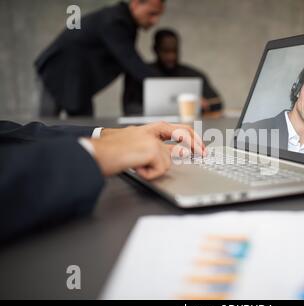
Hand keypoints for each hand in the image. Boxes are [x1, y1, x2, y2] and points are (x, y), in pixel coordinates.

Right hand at [90, 122, 205, 179]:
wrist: (94, 153)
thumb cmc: (108, 152)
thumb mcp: (134, 147)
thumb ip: (153, 149)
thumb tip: (175, 154)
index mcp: (148, 129)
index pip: (176, 128)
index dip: (191, 136)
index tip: (200, 146)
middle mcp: (151, 130)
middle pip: (183, 132)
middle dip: (196, 143)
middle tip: (204, 153)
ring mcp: (152, 139)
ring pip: (168, 160)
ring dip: (155, 169)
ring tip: (137, 166)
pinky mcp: (151, 149)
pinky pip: (160, 169)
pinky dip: (149, 174)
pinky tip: (136, 169)